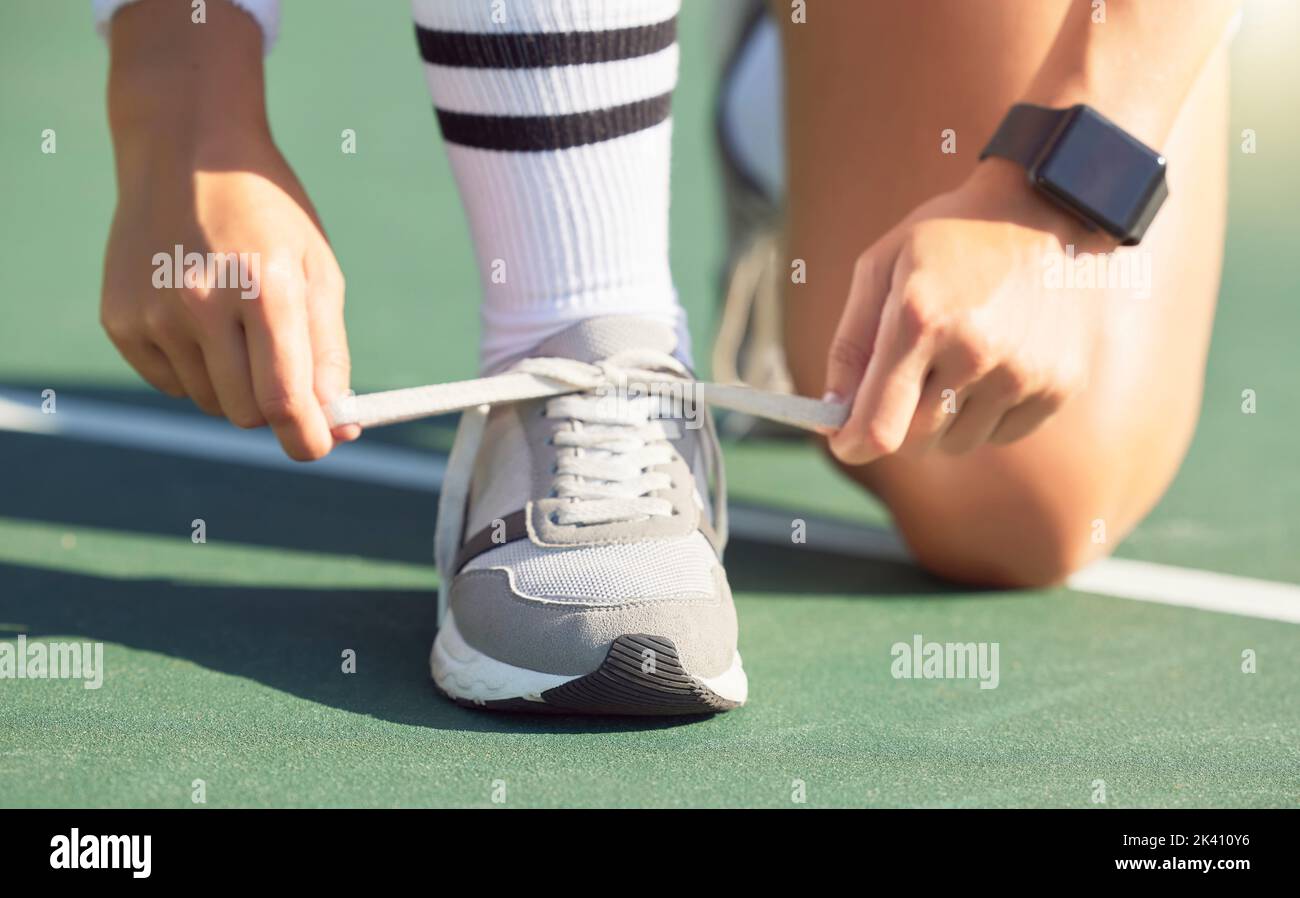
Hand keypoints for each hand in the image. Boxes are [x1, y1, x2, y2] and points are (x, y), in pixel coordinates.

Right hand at [101, 139, 358, 459]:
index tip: (320, 445)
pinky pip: (172, 383)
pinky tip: (198, 317)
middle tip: (283, 368)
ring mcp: (153, 313)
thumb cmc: (269, 217)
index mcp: (264, 289)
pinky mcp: (121, 322)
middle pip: (247, 413)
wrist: (187, 153)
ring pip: (210, 402)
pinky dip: (195, 368)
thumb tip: (340, 426)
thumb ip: (329, 354)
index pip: (284, 400)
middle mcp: (201, 304)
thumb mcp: (316, 273)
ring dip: (234, 385)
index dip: (308, 438)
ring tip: (237, 324)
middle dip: (275, 408)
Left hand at [823, 159, 1112, 464]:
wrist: (1048, 210)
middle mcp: (975, 352)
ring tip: (952, 362)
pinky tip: (991, 365)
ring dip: (942, 419)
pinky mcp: (1058, 385)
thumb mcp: (882, 266)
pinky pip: (1000, 434)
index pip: (880, 427)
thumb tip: (832, 411)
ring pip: (958, 442)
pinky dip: (985, 414)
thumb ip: (851, 343)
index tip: (844, 442)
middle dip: (896, 422)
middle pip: (916, 440)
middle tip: (904, 381)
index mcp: (921, 320)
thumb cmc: (951, 236)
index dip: (853, 445)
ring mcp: (1022, 372)